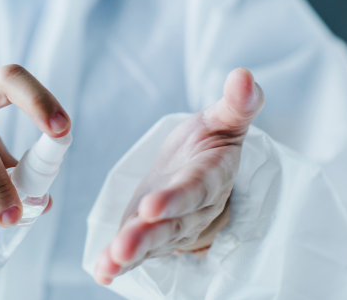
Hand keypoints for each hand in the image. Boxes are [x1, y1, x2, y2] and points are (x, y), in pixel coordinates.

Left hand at [94, 68, 263, 283]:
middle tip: (124, 247)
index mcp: (210, 177)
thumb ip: (237, 103)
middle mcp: (193, 209)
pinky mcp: (151, 234)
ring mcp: (172, 226)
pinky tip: (102, 270)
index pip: (194, 190)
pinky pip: (138, 252)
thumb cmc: (212, 141)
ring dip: (130, 254)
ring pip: (153, 243)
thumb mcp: (225, 119)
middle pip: (171, 225)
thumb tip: (244, 76)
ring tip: (110, 263)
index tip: (152, 205)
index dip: (175, 199)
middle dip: (148, 236)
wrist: (203, 168)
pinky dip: (119, 263)